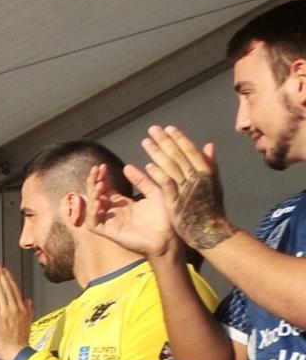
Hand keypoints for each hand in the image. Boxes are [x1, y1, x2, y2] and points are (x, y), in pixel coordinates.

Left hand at [0, 262, 31, 359]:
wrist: (17, 352)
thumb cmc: (20, 340)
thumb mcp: (28, 322)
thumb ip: (28, 310)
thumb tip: (28, 300)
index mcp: (21, 309)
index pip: (14, 290)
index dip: (8, 279)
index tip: (4, 270)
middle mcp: (14, 308)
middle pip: (7, 288)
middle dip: (1, 275)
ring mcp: (5, 313)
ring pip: (1, 292)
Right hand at [87, 162, 176, 258]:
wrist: (169, 236)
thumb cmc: (165, 217)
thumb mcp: (154, 192)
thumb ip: (141, 181)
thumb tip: (127, 167)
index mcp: (123, 202)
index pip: (106, 187)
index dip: (102, 177)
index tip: (103, 166)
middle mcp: (113, 211)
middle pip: (96, 195)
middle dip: (93, 181)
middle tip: (96, 169)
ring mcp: (110, 222)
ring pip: (92, 207)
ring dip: (92, 194)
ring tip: (99, 184)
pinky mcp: (110, 232)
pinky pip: (94, 223)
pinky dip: (92, 212)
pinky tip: (99, 201)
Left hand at [140, 125, 234, 251]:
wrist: (211, 232)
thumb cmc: (211, 209)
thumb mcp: (213, 184)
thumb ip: (209, 164)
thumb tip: (209, 145)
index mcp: (207, 172)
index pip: (191, 150)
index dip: (179, 138)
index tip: (169, 128)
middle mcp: (197, 177)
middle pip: (179, 155)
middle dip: (165, 141)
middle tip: (152, 129)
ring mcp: (187, 189)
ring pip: (171, 167)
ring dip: (157, 153)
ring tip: (145, 142)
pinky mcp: (177, 202)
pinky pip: (166, 185)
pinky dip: (158, 174)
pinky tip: (147, 166)